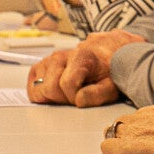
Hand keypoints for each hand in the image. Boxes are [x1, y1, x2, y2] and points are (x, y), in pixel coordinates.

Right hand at [24, 30, 141, 106]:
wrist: (118, 53)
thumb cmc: (115, 70)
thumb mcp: (113, 85)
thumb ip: (97, 94)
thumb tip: (78, 100)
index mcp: (82, 57)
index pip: (66, 84)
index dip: (74, 97)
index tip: (84, 99)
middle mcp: (65, 54)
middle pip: (49, 84)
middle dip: (61, 97)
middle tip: (75, 98)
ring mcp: (56, 56)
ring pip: (39, 79)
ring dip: (50, 92)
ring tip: (66, 94)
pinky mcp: (50, 59)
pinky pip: (35, 73)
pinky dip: (39, 84)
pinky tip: (51, 90)